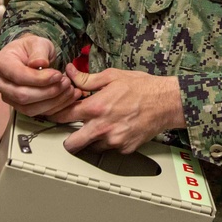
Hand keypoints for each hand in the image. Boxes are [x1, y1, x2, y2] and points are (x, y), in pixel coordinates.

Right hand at [0, 34, 82, 116]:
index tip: (58, 75)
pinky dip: (52, 107)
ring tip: (68, 89)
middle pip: (22, 95)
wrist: (27, 56)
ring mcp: (7, 97)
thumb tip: (40, 64)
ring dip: (52, 102)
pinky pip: (34, 113)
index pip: (19, 76)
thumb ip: (39, 52)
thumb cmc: (31, 48)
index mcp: (1, 63)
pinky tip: (65, 98)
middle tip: (66, 82)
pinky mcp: (17, 106)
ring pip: (28, 108)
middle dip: (48, 91)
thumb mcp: (37, 43)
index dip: (40, 79)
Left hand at [51, 63, 185, 153]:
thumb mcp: (112, 76)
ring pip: (92, 148)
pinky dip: (110, 141)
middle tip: (71, 132)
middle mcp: (102, 127)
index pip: (63, 116)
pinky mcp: (125, 148)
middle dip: (69, 139)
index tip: (54, 115)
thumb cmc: (142, 87)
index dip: (55, 116)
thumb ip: (87, 79)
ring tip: (101, 127)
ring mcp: (114, 141)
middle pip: (72, 144)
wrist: (167, 102)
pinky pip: (111, 149)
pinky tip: (118, 129)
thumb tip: (71, 73)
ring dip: (92, 140)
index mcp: (96, 107)